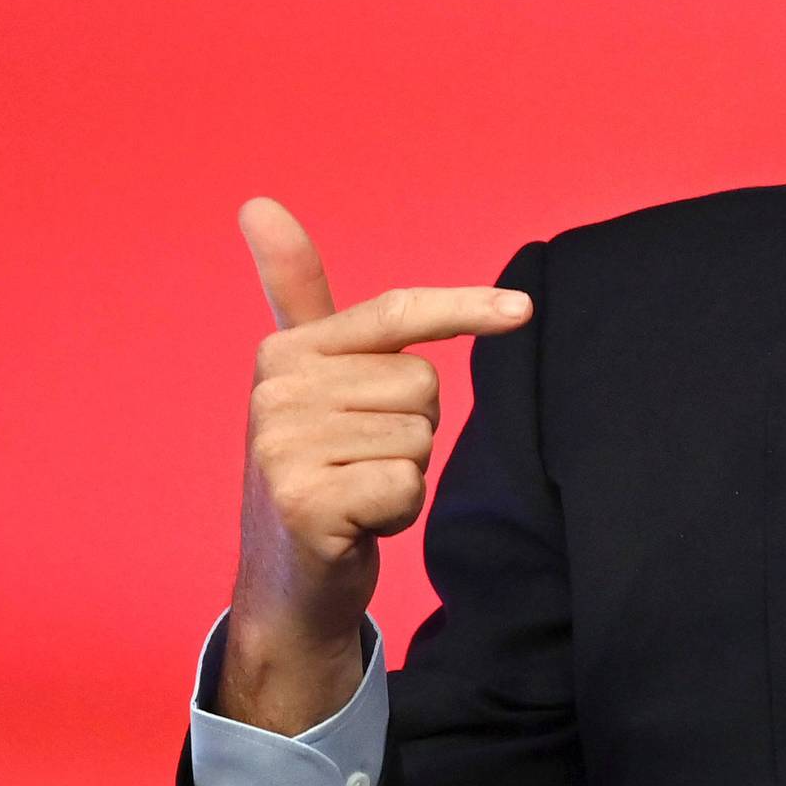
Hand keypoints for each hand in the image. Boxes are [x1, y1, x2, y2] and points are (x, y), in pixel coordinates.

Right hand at [217, 197, 531, 733]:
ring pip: (421, 436)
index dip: (465, 310)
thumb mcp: (312, 380)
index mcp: (284, 352)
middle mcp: (274, 392)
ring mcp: (282, 448)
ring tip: (357, 492)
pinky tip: (358, 525)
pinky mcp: (303, 503)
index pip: (395, 313)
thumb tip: (258, 201)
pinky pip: (408, 485)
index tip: (526, 311)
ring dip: (405, 474)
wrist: (290, 584)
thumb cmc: (320, 469)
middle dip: (413, 431)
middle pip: (424, 384)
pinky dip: (398, 512)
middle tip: (362, 462)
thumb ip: (298, 295)